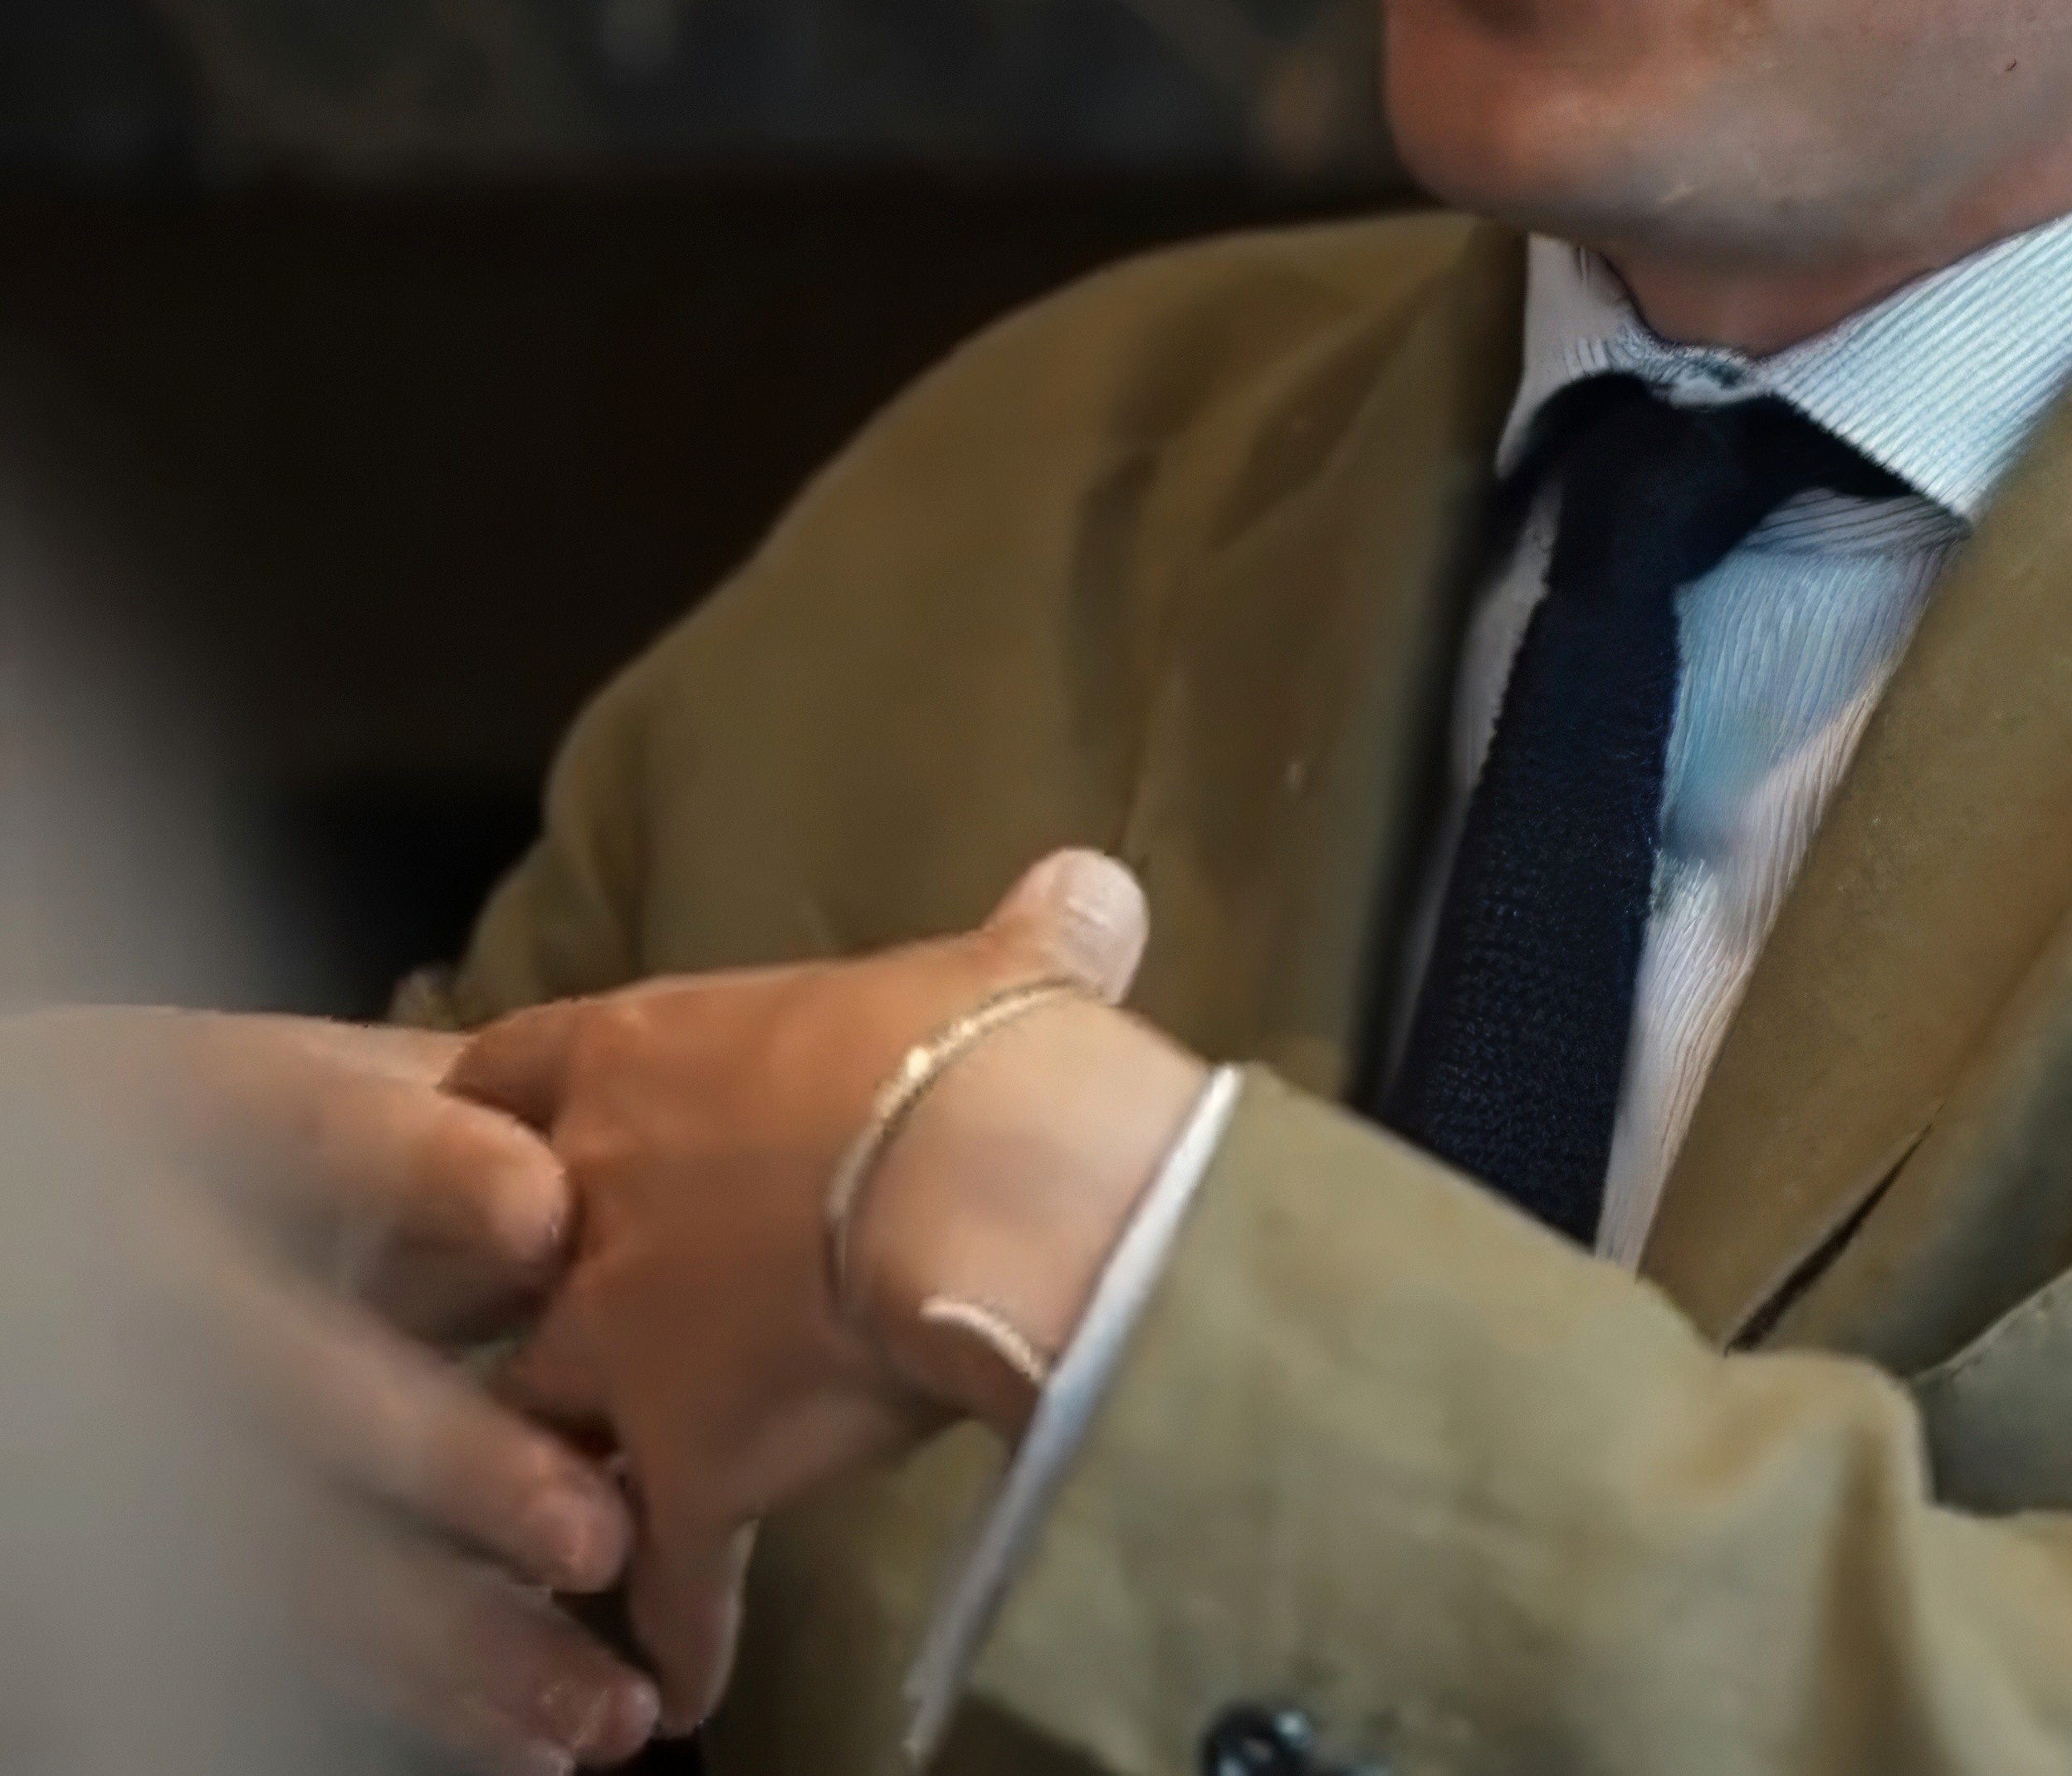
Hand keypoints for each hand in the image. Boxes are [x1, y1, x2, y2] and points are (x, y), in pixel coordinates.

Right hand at [28, 1009, 661, 1775]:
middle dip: (447, 1457)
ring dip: (459, 1633)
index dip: (419, 1165)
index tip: (544, 1213)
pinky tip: (532, 1743)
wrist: (81, 1190)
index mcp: (207, 1120)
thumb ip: (458, 1103)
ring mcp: (157, 1430)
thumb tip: (609, 1135)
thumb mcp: (334, 1083)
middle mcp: (166, 1283)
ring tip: (609, 1702)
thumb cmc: (262, 1131)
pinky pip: (289, 1639)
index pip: (308, 1131)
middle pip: (294, 1378)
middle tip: (598, 1534)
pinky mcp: (173, 1554)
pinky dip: (422, 1698)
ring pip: (296, 1548)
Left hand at [453, 850, 1205, 1732]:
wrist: (993, 1182)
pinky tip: (684, 1689)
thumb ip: (1032, 930)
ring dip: (541, 1480)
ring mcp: (623, 1344)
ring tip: (553, 1532)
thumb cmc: (980, 1045)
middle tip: (473, 1341)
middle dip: (473, 1308)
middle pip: (474, 1264)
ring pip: (525, 1425)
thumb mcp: (1009, 966)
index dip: (490, 1114)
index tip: (484, 1143)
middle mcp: (595, 1199)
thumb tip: (1094, 887)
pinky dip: (675, 1635)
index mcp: (643, 1056)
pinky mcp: (689, 1467)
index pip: (506, 1072)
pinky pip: (663, 1574)